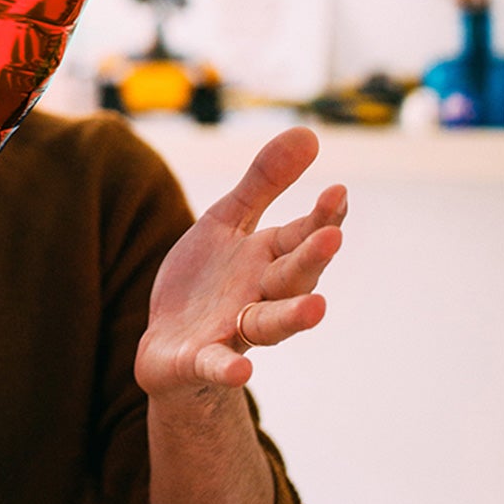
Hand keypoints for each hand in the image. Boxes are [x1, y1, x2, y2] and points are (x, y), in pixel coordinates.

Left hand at [135, 126, 345, 398]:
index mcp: (267, 260)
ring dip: (292, 318)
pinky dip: (227, 369)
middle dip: (312, 259)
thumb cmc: (205, 280)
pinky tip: (240, 372)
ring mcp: (232, 330)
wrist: (166, 341)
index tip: (338, 192)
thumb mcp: (227, 222)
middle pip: (293, 279)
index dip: (322, 218)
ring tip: (317, 309)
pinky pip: (217, 365)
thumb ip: (264, 182)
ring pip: (269, 326)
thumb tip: (309, 131)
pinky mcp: (200, 360)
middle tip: (332, 237)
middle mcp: (259, 296)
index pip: (302, 237)